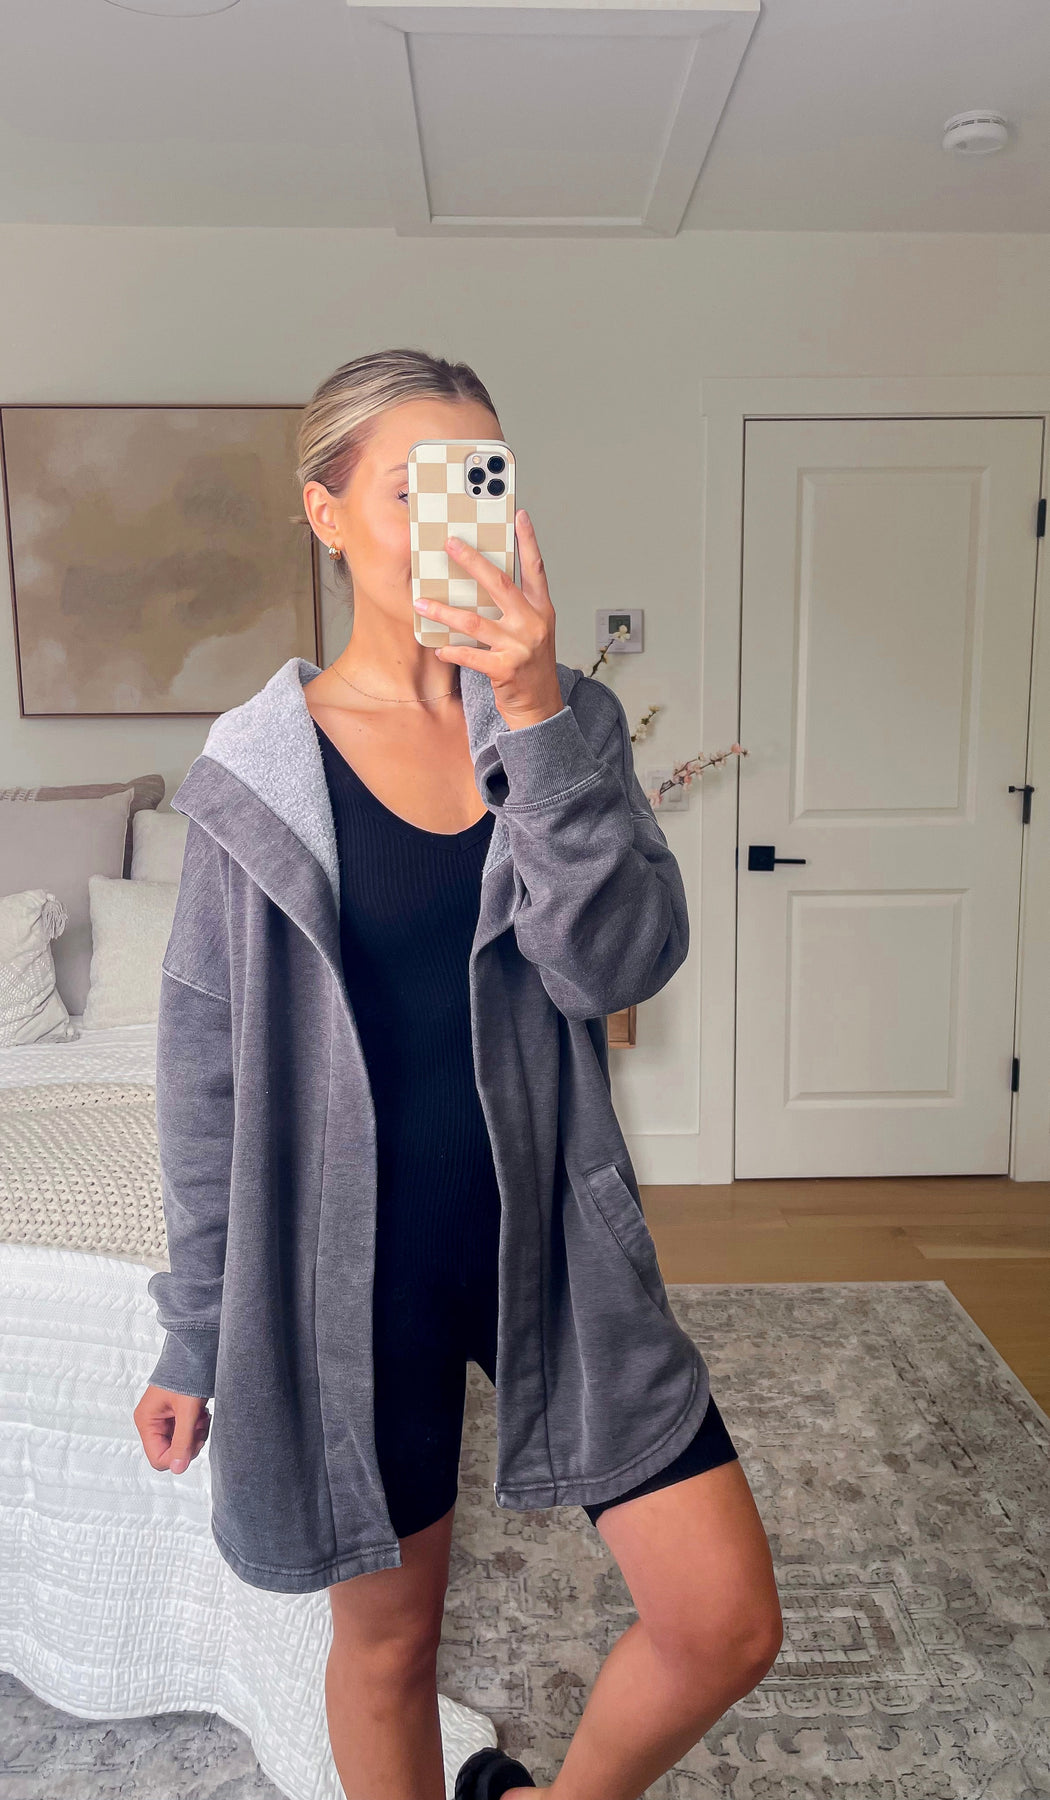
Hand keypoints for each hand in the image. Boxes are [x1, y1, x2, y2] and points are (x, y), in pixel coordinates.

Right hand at [134, 1384, 210, 1473]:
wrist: (197, 1352)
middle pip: (170, 1452)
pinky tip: (202, 1414)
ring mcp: (164, 1419)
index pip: (158, 1458)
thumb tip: (178, 1469)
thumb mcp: (187, 1411)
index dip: (177, 1457)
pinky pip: (186, 1433)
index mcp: (146, 1421)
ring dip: (195, 1434)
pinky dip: (196, 1427)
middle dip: (189, 1443)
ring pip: (180, 1443)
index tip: (194, 1441)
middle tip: (200, 1425)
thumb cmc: (187, 1375)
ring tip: (202, 1417)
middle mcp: (152, 1422)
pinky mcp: (175, 1415)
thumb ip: (183, 1441)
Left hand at [414, 509, 563, 728]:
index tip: (519, 515)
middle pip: (499, 584)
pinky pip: (470, 656)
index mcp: (541, 610)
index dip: (528, 541)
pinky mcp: (505, 670)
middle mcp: (533, 624)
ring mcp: (520, 647)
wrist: (541, 708)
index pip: (535, 569)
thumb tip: (483, 584)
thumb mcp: (532, 632)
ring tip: (421, 602)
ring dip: (444, 611)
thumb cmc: (531, 668)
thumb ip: (515, 608)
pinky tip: (439, 648)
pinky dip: (451, 651)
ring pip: (474, 621)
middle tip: (450, 544)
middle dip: (472, 561)